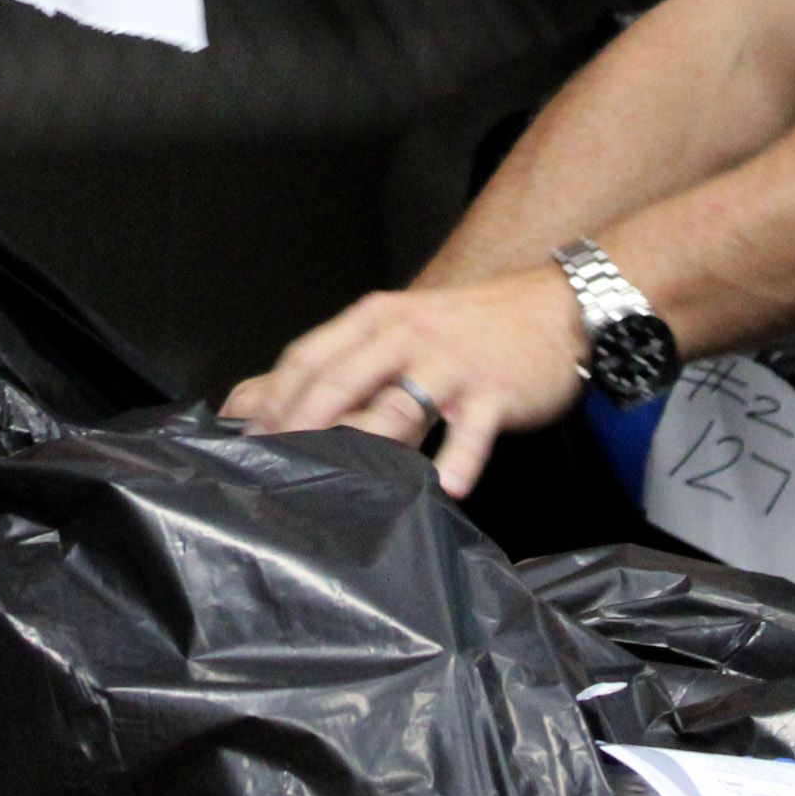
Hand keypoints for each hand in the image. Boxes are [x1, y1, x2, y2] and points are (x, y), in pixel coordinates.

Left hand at [222, 268, 590, 496]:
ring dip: (370, 442)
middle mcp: (407, 336)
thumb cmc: (462, 330)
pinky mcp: (494, 390)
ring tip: (345, 482)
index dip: (274, 399)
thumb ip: (322, 366)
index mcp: (375, 320)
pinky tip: (447, 486)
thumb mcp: (390, 333)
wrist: (551, 309)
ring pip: (401, 403)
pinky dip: (459, 458)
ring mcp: (451, 363)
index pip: (309, 357)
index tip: (248, 439)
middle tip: (280, 470)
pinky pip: (472, 428)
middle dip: (304, 426)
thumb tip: (242, 402)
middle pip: (343, 380)